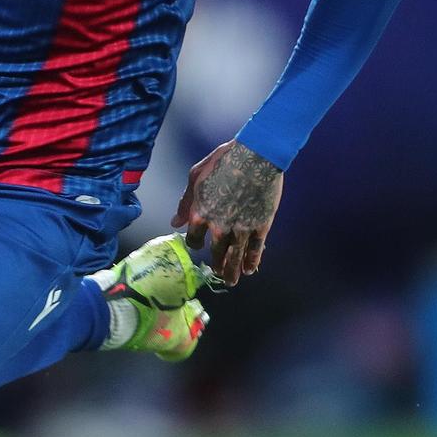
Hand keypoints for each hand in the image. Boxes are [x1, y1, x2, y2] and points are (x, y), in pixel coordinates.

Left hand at [174, 140, 282, 285]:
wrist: (256, 155)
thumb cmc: (223, 160)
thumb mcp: (195, 176)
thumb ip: (185, 202)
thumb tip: (175, 222)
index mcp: (200, 214)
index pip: (194, 239)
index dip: (196, 243)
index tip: (200, 244)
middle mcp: (219, 226)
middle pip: (216, 253)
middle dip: (217, 264)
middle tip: (219, 272)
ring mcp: (241, 228)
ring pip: (235, 256)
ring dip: (233, 270)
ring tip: (232, 281)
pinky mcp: (260, 226)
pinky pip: (256, 248)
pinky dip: (253, 260)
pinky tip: (250, 269)